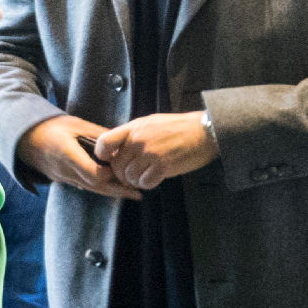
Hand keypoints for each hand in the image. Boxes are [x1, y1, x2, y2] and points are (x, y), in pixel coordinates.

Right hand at [17, 114, 143, 199]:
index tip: (124, 170)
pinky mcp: (61, 179)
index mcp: (68, 153)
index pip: (93, 173)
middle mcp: (65, 169)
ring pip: (90, 189)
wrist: (26, 137)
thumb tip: (122, 140)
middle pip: (95, 186)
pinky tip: (112, 189)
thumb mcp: (76, 124)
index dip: (110, 175)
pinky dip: (99, 189)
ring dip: (111, 192)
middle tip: (138, 194)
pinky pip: (82, 186)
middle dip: (118, 191)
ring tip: (131, 194)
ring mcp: (62, 177)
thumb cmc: (52, 126)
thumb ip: (98, 134)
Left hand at [94, 111, 216, 190]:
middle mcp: (138, 140)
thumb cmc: (178, 127)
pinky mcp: (163, 166)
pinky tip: (153, 180)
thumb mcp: (150, 123)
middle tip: (131, 176)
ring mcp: (150, 153)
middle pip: (116, 164)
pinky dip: (147, 184)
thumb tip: (117, 148)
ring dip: (135, 180)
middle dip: (121, 174)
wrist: (205, 131)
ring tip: (144, 177)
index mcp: (133, 128)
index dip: (102, 155)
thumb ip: (132, 134)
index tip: (109, 161)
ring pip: (129, 176)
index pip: (104, 142)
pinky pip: (145, 182)